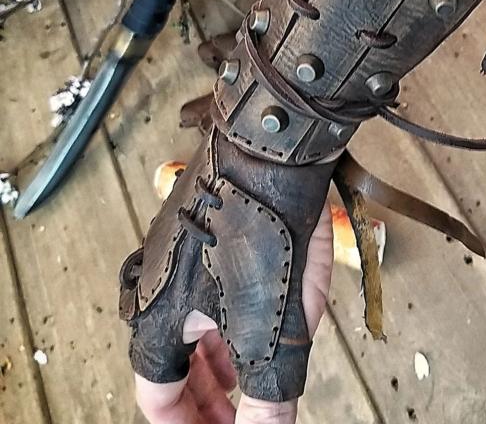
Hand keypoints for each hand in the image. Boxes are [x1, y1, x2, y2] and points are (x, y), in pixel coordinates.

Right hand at [134, 199, 332, 423]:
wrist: (270, 145)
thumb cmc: (263, 230)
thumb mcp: (272, 326)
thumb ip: (268, 392)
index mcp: (158, 321)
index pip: (158, 397)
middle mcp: (155, 287)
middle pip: (171, 363)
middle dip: (203, 395)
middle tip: (232, 412)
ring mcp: (174, 252)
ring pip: (188, 323)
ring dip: (214, 356)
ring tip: (243, 374)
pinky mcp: (197, 225)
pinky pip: (202, 284)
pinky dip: (223, 313)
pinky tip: (252, 314)